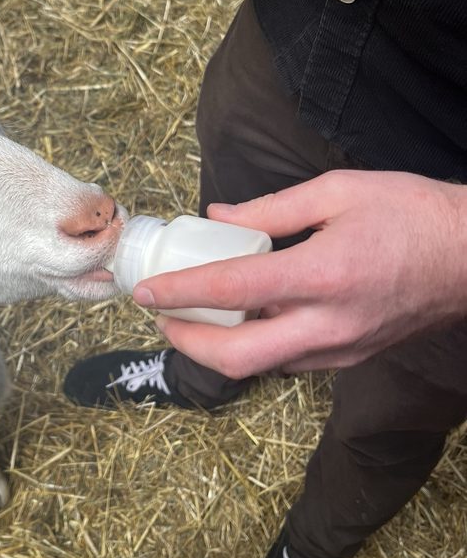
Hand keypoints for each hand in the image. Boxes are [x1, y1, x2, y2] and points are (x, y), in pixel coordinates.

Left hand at [132, 171, 466, 376]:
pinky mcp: (349, 358)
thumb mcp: (339, 191)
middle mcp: (328, 324)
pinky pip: (287, 360)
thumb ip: (271, 207)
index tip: (145, 291)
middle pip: (237, 358)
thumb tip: (218, 216)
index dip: (181, 293)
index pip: (233, 291)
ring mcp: (340, 349)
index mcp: (324, 274)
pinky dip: (253, 344)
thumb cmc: (412, 214)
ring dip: (216, 347)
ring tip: (194, 313)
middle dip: (187, 341)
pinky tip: (244, 317)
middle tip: (162, 314)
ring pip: (259, 366)